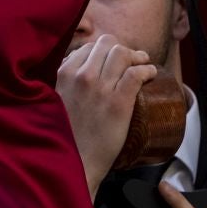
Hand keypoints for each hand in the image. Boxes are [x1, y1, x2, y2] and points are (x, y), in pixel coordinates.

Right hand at [55, 35, 156, 200]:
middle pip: (108, 44)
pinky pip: (136, 73)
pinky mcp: (118, 102)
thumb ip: (63, 86)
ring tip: (144, 65)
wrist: (76, 162)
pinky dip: (147, 69)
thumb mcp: (55, 102)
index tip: (112, 60)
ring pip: (123, 54)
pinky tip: (151, 74)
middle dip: (122, 50)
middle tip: (131, 62)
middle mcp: (81, 76)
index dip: (104, 50)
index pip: (89, 47)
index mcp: (64, 74)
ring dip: (137, 57)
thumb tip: (74, 77)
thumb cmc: (66, 137)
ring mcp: (100, 88)